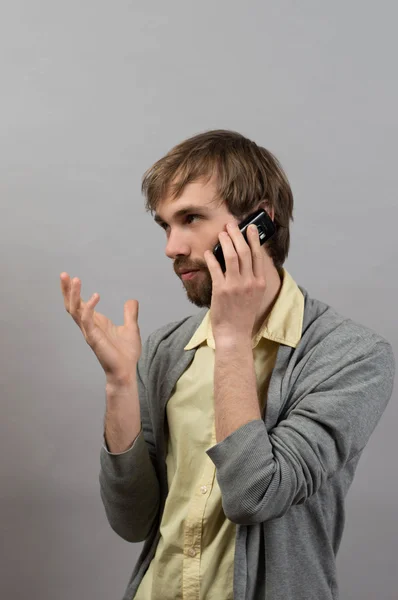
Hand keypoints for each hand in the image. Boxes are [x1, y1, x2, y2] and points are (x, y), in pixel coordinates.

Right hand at [60, 273, 141, 383]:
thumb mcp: (131, 328)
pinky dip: (90, 307)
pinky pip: (88, 320)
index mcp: (95, 322)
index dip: (74, 291)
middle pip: (72, 305)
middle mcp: (89, 326)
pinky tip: (96, 296)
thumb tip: (132, 300)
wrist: (127, 370)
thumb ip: (130, 314)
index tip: (71, 276)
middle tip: (64, 274)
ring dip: (74, 295)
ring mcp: (90, 332)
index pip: (80, 304)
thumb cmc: (126, 353)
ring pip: (76, 310)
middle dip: (67, 290)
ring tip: (75, 280)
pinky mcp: (94, 339)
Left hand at [204, 222, 265, 344]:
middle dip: (237, 234)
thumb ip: (252, 279)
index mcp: (259, 283)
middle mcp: (249, 282)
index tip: (250, 228)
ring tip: (221, 234)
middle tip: (231, 225)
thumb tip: (245, 260)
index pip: (258, 255)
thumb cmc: (243, 315)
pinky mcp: (221, 290)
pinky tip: (208, 252)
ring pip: (231, 256)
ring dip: (225, 241)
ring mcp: (235, 286)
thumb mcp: (254, 296)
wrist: (234, 334)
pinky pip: (215, 268)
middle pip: (245, 251)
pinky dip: (211, 257)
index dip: (253, 239)